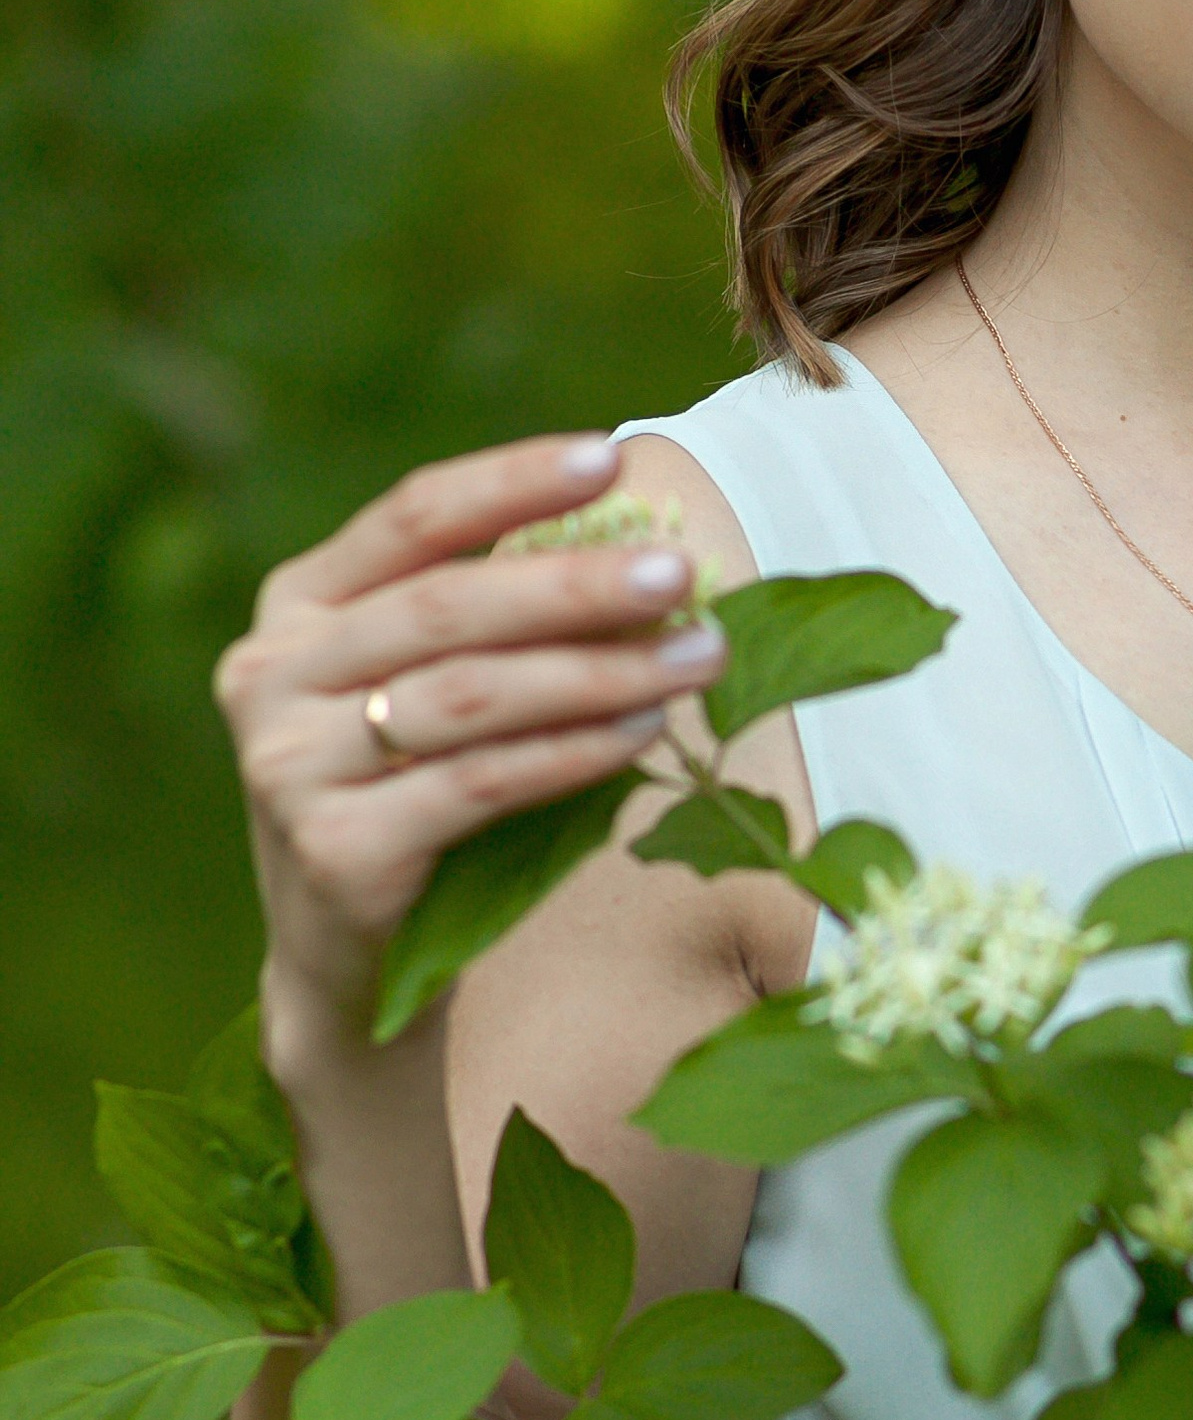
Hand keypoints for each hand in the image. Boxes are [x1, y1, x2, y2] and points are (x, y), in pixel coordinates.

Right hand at [215, 435, 727, 1068]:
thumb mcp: (435, 688)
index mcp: (297, 605)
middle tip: (680, 574)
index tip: (611, 458)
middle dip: (575, 585)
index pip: (411, 517)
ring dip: (596, 672)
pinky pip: (478, 784)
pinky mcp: (333, 848)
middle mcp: (271, 673)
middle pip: (446, 606)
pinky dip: (570, 753)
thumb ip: (504, 620)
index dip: (511, 480)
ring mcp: (289, 764)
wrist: (351, 961)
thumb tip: (649, 548)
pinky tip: (642, 731)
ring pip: (468, 695)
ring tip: (695, 658)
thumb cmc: (419, 795)